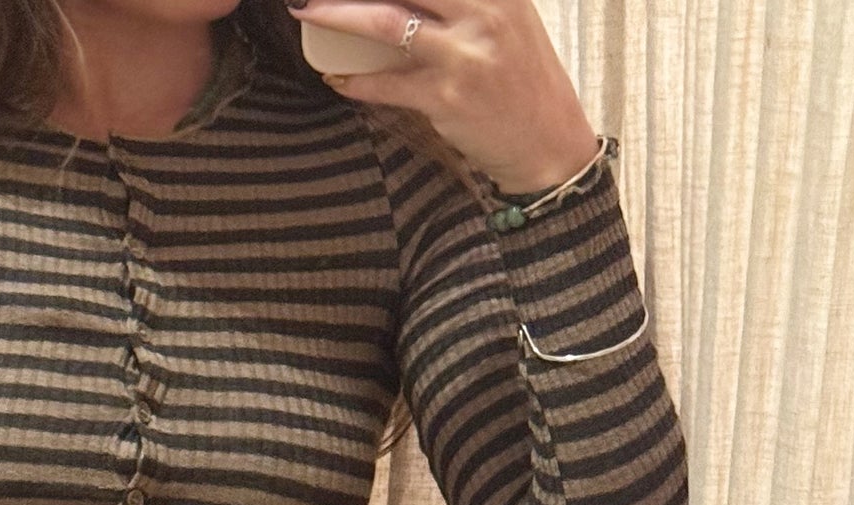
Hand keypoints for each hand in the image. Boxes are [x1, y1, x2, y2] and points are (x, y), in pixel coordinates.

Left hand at [288, 0, 601, 192]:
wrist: (547, 141)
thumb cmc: (520, 78)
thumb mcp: (505, 17)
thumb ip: (464, 0)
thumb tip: (410, 0)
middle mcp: (483, 10)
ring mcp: (464, 54)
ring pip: (385, 21)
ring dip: (336, 14)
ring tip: (305, 9)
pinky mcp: (447, 97)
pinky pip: (388, 84)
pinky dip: (357, 81)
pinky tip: (338, 77)